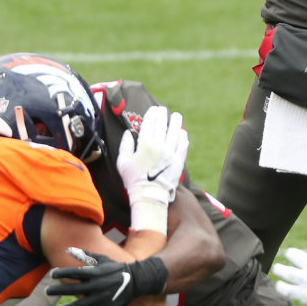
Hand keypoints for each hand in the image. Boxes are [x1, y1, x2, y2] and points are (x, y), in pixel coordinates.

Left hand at [47, 247, 168, 305]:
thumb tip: (68, 249)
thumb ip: (85, 255)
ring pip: (79, 305)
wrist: (135, 280)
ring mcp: (101, 298)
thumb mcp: (102, 259)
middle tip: (47, 291)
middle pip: (74, 289)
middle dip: (59, 290)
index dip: (62, 272)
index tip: (52, 273)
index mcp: (96, 272)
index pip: (75, 272)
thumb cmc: (114, 268)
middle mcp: (97, 285)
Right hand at [116, 105, 188, 232]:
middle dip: (163, 115)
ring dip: (176, 122)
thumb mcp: (123, 163)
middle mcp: (159, 146)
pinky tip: (181, 133)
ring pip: (175, 132)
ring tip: (176, 116)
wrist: (149, 196)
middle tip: (163, 110)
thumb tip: (129, 133)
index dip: (152, 114)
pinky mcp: (179, 160)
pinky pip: (183, 144)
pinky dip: (182, 136)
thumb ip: (125, 146)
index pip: (150, 124)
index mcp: (144, 145)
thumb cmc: (133, 180)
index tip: (154, 109)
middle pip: (163, 125)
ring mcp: (171, 153)